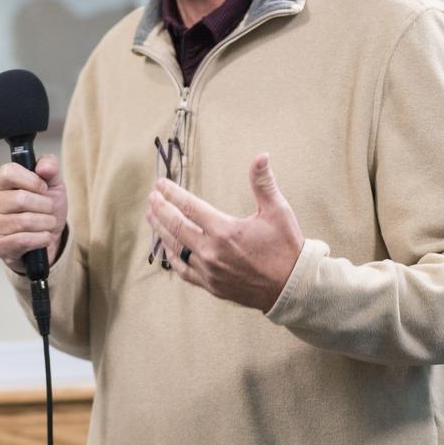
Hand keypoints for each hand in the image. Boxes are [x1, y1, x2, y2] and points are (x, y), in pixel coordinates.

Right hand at [0, 156, 67, 274]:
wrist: (47, 239)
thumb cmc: (44, 210)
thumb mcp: (52, 184)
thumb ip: (50, 167)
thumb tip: (44, 167)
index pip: (8, 172)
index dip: (33, 180)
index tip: (43, 188)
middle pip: (20, 198)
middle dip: (45, 206)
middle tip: (48, 210)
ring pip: (24, 221)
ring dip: (46, 224)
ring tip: (47, 224)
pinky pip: (23, 240)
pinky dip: (41, 239)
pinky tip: (43, 237)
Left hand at [147, 153, 302, 312]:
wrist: (292, 288)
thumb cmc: (286, 248)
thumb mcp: (278, 211)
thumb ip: (263, 183)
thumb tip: (261, 156)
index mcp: (224, 231)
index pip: (189, 207)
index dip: (172, 193)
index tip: (161, 184)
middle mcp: (211, 252)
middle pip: (175, 226)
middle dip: (160, 209)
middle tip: (151, 197)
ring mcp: (208, 271)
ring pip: (175, 248)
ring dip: (161, 231)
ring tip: (151, 217)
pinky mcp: (210, 285)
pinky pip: (183, 270)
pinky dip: (172, 257)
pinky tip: (167, 248)